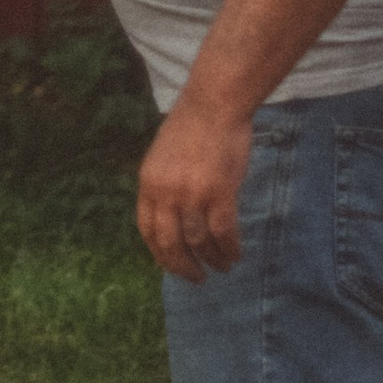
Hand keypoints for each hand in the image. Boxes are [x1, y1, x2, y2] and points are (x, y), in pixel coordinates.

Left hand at [136, 98, 252, 280]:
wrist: (214, 105)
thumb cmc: (192, 128)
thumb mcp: (163, 159)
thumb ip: (164, 188)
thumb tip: (172, 219)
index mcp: (148, 184)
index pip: (147, 230)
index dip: (160, 254)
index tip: (172, 265)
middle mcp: (165, 193)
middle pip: (170, 243)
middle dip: (183, 267)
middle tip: (197, 278)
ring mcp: (192, 194)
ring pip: (198, 241)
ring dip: (212, 260)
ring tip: (222, 267)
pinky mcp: (219, 193)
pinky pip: (223, 233)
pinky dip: (229, 249)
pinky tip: (235, 255)